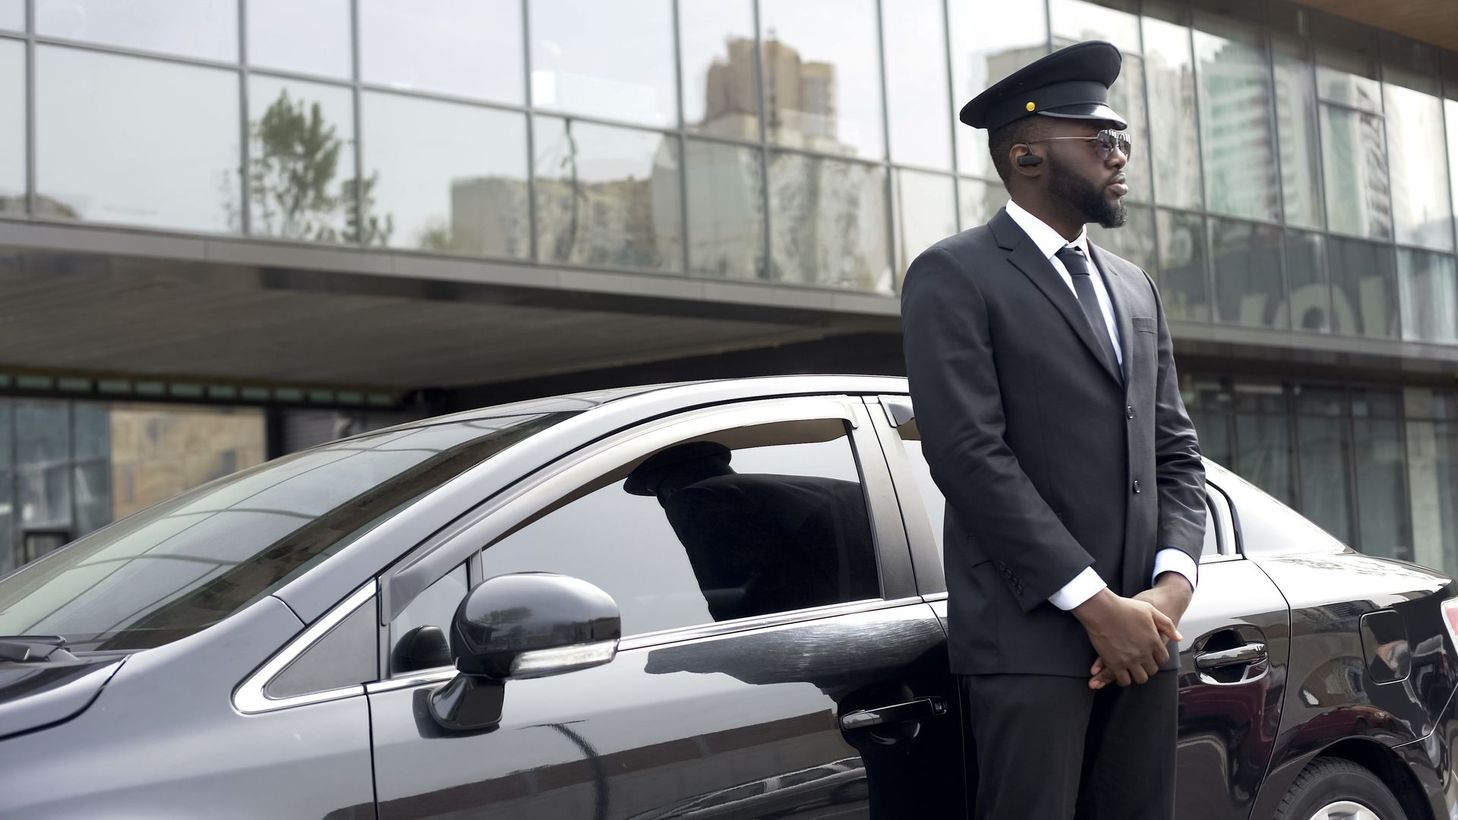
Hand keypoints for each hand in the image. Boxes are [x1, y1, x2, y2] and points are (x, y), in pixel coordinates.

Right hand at [1089, 574, 1192, 689]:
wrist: (1102, 609)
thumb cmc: (1124, 607)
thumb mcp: (1150, 610)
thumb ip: (1167, 624)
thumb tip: (1179, 638)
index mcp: (1154, 640)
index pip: (1163, 659)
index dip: (1157, 658)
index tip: (1150, 656)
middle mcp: (1144, 653)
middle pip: (1152, 670)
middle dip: (1147, 667)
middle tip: (1140, 663)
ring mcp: (1130, 660)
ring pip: (1140, 678)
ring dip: (1137, 675)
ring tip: (1131, 669)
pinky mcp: (1115, 664)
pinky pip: (1124, 680)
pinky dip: (1123, 679)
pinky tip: (1120, 673)